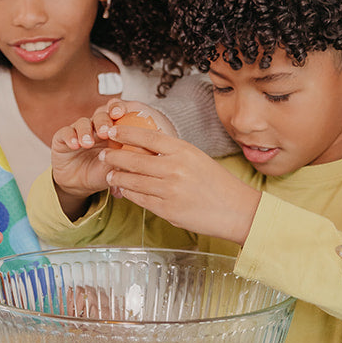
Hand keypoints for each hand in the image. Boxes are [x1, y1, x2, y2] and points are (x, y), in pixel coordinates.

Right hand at [48, 100, 181, 214]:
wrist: (81, 185)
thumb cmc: (102, 173)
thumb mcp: (118, 168)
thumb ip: (129, 159)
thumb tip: (148, 156)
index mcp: (112, 130)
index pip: (115, 112)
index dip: (118, 109)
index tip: (121, 113)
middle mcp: (95, 127)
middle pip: (100, 114)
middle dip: (104, 120)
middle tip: (106, 132)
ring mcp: (78, 131)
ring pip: (82, 122)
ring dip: (86, 130)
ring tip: (88, 143)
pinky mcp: (62, 139)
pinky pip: (65, 133)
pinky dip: (70, 137)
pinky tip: (75, 144)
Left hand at [95, 117, 259, 243]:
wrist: (237, 211)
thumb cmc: (218, 184)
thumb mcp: (197, 159)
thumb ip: (172, 153)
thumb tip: (145, 147)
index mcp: (183, 151)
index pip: (147, 137)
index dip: (125, 133)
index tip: (113, 131)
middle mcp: (174, 168)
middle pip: (134, 159)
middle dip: (114, 156)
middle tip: (104, 154)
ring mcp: (169, 190)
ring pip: (133, 180)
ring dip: (118, 176)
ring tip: (111, 173)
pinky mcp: (167, 210)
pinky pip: (140, 199)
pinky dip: (129, 193)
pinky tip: (124, 189)